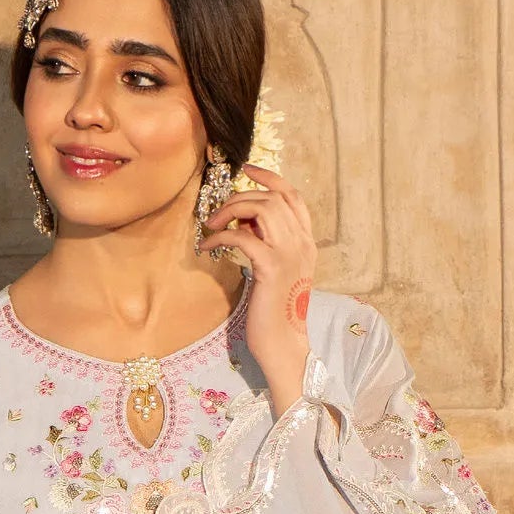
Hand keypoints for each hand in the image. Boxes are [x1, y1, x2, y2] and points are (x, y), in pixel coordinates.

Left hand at [203, 165, 320, 409]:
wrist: (284, 344)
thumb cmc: (274, 310)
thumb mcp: (274, 270)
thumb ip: (266, 242)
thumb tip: (243, 220)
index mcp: (306, 242)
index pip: (293, 196)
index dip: (269, 178)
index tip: (247, 170)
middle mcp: (302, 243)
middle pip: (272, 198)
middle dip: (239, 197)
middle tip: (217, 214)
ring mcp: (289, 254)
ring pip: (261, 209)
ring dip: (231, 210)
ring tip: (212, 226)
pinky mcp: (271, 268)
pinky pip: (242, 236)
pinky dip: (220, 236)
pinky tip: (207, 247)